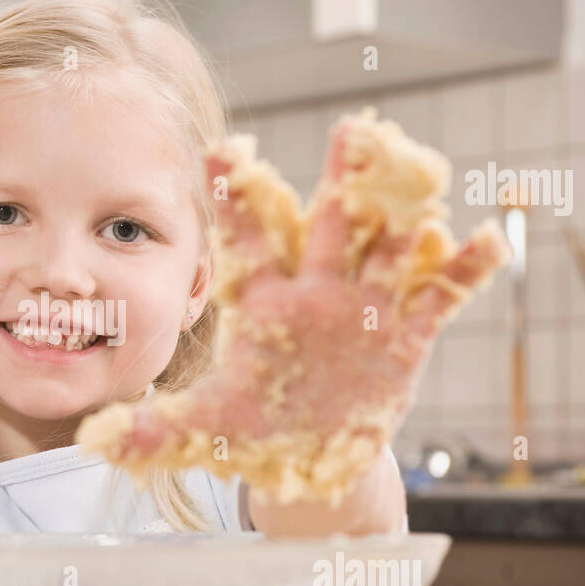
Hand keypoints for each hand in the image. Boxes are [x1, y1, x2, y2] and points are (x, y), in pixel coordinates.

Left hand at [76, 108, 509, 504]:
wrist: (307, 456)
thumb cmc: (253, 427)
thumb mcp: (205, 427)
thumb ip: (154, 428)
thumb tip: (97, 441)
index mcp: (263, 301)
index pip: (246, 240)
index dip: (236, 197)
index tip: (222, 149)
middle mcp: (316, 292)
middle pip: (330, 225)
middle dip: (343, 180)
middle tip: (352, 128)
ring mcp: (364, 310)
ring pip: (389, 249)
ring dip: (408, 213)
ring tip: (422, 172)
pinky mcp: (405, 337)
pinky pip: (438, 298)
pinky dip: (463, 270)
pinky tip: (487, 239)